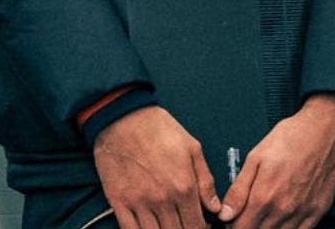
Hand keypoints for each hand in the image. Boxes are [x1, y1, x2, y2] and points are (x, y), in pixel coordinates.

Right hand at [92, 105, 220, 228]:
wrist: (123, 116)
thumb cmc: (158, 128)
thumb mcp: (192, 148)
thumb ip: (206, 181)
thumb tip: (216, 207)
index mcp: (184, 187)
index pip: (197, 227)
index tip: (202, 228)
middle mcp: (162, 200)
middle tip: (184, 226)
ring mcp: (139, 203)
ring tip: (168, 227)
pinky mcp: (119, 201)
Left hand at [217, 93, 334, 228]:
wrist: (326, 129)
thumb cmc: (292, 137)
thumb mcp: (256, 157)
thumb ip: (239, 189)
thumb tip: (225, 213)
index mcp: (264, 196)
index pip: (241, 228)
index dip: (232, 225)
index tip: (231, 220)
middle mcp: (284, 209)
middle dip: (248, 228)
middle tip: (246, 216)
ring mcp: (303, 213)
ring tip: (262, 217)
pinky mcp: (318, 212)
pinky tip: (282, 221)